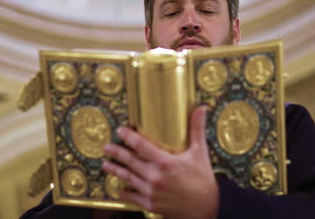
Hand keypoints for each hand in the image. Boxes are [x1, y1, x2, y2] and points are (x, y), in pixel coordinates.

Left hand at [102, 106, 217, 218]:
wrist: (207, 206)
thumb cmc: (203, 179)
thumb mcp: (200, 151)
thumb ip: (197, 129)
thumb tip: (201, 109)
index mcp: (165, 162)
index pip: (141, 145)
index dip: (128, 136)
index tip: (121, 131)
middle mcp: (155, 177)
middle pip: (130, 161)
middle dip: (116, 153)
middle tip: (107, 147)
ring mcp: (152, 192)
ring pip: (128, 178)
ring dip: (116, 170)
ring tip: (106, 165)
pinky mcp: (151, 204)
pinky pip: (133, 197)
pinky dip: (125, 192)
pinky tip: (120, 189)